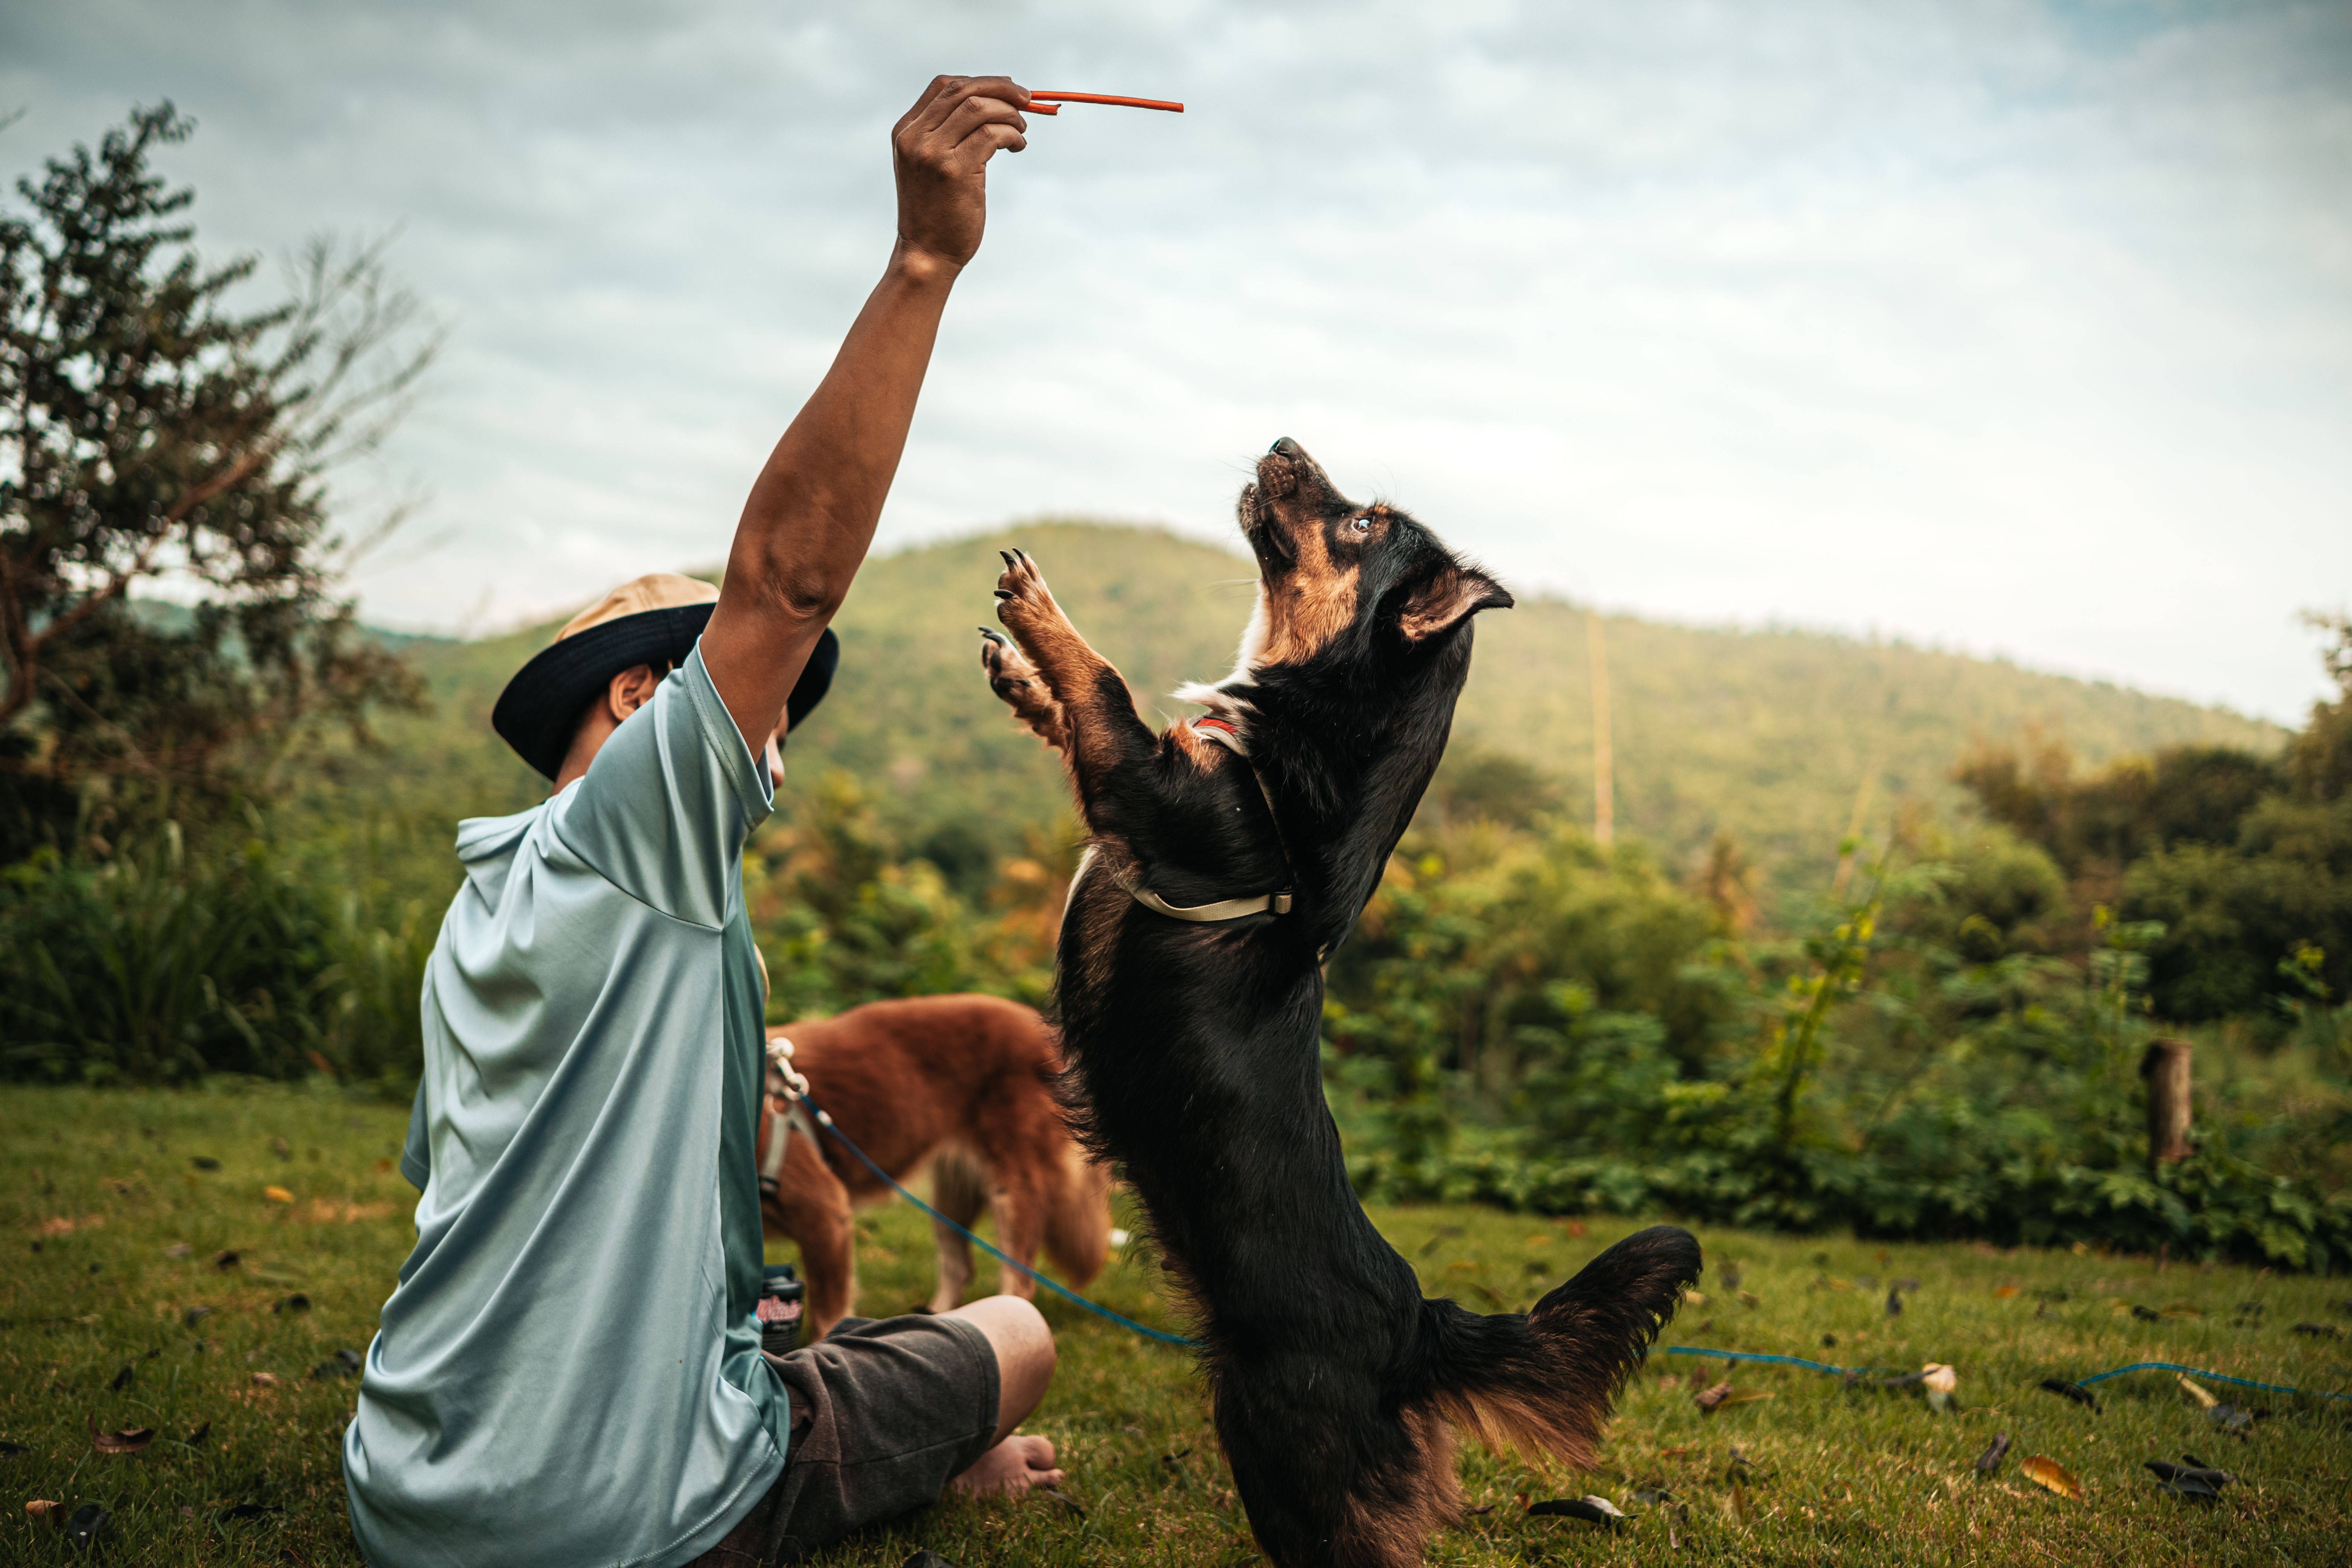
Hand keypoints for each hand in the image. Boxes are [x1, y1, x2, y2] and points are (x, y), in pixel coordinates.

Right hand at [892, 75, 1028, 274]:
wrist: (926, 254)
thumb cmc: (936, 212)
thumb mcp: (931, 165)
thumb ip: (947, 134)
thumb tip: (993, 103)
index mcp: (906, 131)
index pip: (945, 86)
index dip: (982, 82)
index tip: (1007, 90)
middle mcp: (915, 137)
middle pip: (963, 89)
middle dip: (1002, 89)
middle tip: (1027, 100)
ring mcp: (932, 153)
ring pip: (979, 108)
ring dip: (1010, 114)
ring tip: (1021, 131)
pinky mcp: (954, 171)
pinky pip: (992, 135)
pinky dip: (1012, 135)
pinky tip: (1017, 146)